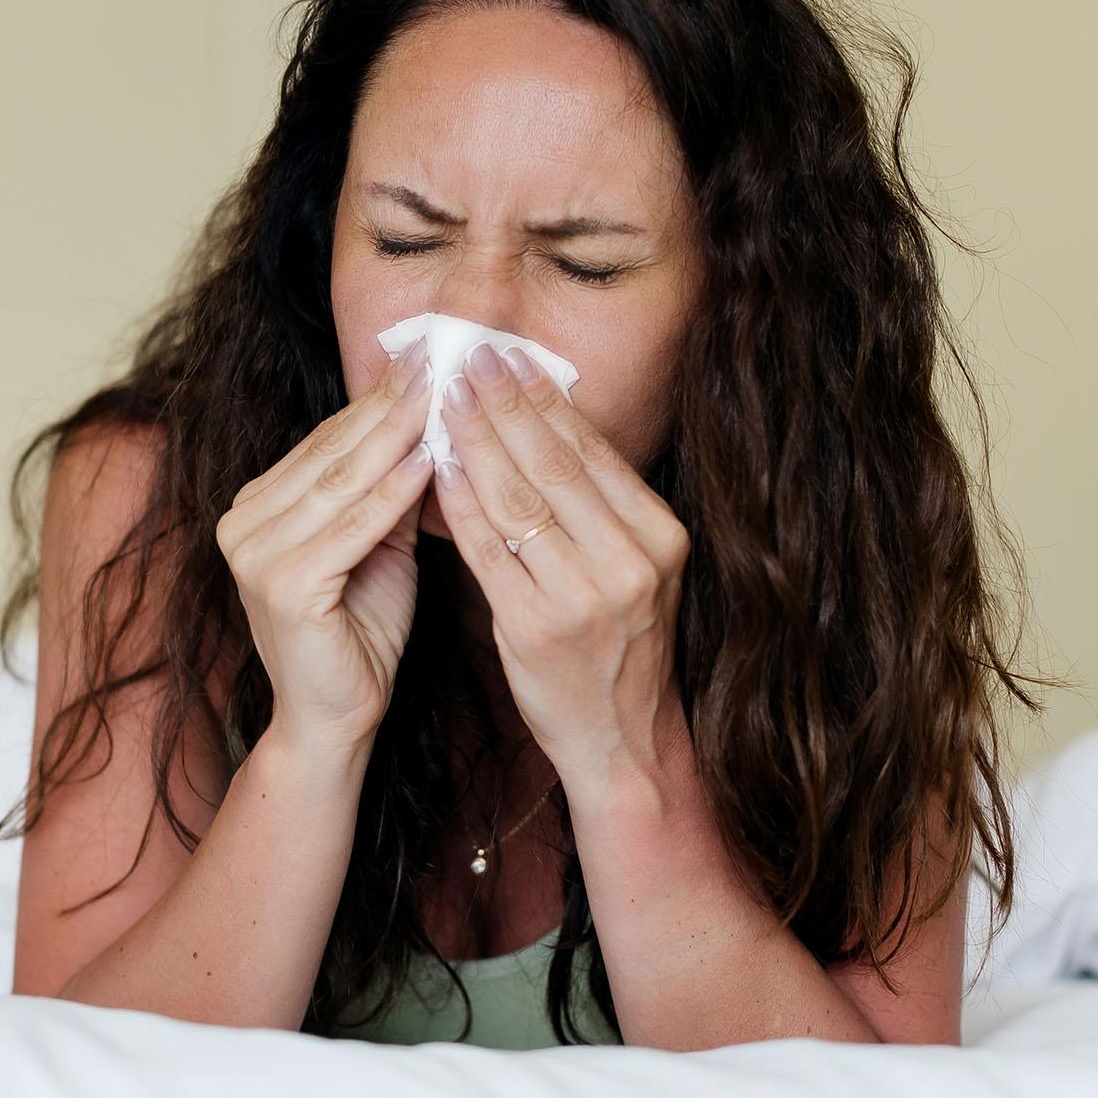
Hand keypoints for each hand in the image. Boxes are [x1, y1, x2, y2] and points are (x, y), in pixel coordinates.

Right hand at [215, 337, 434, 753]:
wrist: (334, 718)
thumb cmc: (360, 632)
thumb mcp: (376, 546)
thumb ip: (387, 490)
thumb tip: (430, 420)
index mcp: (256, 509)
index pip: (325, 442)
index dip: (377, 400)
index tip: (424, 358)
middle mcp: (244, 525)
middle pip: (332, 453)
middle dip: (389, 405)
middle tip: (437, 358)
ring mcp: (257, 556)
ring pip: (341, 482)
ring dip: (395, 435)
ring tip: (441, 395)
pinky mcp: (284, 587)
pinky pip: (352, 528)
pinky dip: (392, 494)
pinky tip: (429, 461)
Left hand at [426, 340, 692, 797]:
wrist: (621, 738)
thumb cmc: (618, 646)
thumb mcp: (635, 568)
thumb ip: (600, 505)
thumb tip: (545, 422)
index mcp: (660, 538)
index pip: (591, 453)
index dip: (544, 401)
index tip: (510, 358)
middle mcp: (628, 562)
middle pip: (553, 465)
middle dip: (505, 405)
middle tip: (468, 359)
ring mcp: (581, 596)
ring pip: (517, 499)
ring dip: (475, 441)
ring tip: (444, 399)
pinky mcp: (533, 627)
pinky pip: (486, 549)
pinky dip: (459, 502)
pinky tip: (437, 467)